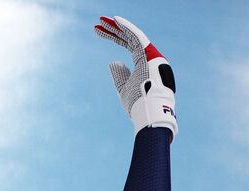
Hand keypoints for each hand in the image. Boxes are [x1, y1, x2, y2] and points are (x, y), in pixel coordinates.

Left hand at [94, 15, 176, 137]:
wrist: (147, 113)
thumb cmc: (137, 104)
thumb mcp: (123, 88)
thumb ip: (119, 75)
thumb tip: (113, 61)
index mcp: (144, 63)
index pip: (128, 45)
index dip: (114, 37)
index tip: (98, 31)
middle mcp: (149, 57)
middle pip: (129, 38)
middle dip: (113, 29)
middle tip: (98, 22)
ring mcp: (150, 55)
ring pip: (132, 36)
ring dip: (117, 26)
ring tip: (101, 20)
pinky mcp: (150, 55)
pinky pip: (137, 37)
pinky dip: (127, 28)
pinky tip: (115, 20)